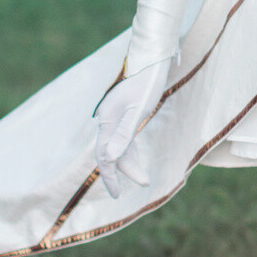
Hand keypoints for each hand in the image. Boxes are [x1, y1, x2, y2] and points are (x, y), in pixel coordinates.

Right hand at [93, 56, 171, 198]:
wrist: (153, 62)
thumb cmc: (147, 84)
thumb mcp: (139, 110)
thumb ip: (125, 134)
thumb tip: (110, 158)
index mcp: (107, 120)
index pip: (104, 155)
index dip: (109, 176)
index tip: (116, 194)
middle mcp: (108, 120)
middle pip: (110, 153)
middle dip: (121, 173)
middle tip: (130, 190)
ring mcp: (115, 117)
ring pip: (118, 147)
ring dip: (128, 164)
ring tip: (143, 179)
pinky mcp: (125, 115)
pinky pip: (124, 139)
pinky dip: (129, 152)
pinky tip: (135, 161)